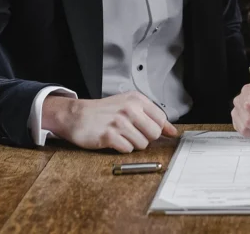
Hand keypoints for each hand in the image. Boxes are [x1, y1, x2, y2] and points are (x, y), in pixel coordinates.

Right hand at [42, 91, 177, 152]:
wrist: (77, 115)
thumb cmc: (104, 111)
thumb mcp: (129, 106)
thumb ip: (152, 117)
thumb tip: (172, 131)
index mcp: (137, 99)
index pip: (161, 119)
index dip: (157, 129)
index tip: (148, 131)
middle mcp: (129, 108)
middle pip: (154, 133)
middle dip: (146, 138)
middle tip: (132, 133)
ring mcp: (119, 122)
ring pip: (142, 144)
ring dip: (133, 144)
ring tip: (121, 136)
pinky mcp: (109, 135)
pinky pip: (127, 149)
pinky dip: (122, 148)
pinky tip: (114, 141)